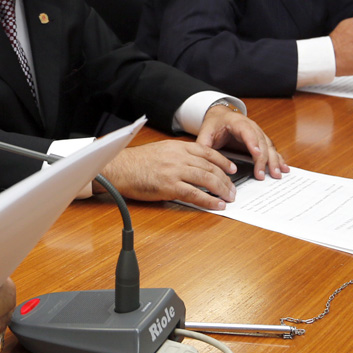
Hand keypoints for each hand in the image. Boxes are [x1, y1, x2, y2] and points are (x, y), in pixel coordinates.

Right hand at [101, 140, 238, 210]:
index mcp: (177, 147)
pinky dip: (209, 200)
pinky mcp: (169, 186)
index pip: (207, 152)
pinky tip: (217, 205)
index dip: (222, 161)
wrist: (118, 168)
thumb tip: (191, 165)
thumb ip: (176, 155)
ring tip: (230, 197)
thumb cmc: (134, 162)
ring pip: (207, 179)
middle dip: (226, 179)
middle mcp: (179, 157)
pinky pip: (195, 194)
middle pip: (210, 167)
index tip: (231, 168)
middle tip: (233, 188)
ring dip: (222, 190)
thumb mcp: (159, 151)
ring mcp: (175, 171)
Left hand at [196, 104, 287, 181]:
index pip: (247, 132)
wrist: (221, 117)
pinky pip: (272, 150)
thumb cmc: (215, 124)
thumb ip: (203, 144)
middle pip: (261, 142)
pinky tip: (284, 168)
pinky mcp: (262, 141)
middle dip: (264, 159)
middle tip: (263, 174)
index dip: (253, 143)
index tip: (256, 154)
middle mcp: (252, 127)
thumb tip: (201, 158)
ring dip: (274, 161)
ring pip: (269, 147)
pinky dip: (278, 159)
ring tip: (277, 174)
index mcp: (237, 122)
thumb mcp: (206, 132)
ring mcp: (259, 134)